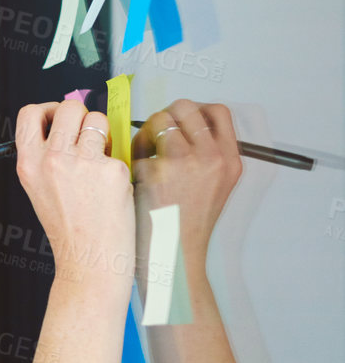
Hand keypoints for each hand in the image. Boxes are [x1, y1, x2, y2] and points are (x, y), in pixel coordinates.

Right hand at [14, 99, 132, 288]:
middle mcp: (52, 160)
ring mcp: (83, 164)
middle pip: (70, 107)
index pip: (29, 113)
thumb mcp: (41, 188)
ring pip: (98, 120)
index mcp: (29, 164)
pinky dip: (117, 163)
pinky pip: (118, 150)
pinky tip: (112, 186)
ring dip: (103, 133)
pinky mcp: (112, 170)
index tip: (58, 117)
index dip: (48, 109)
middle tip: (86, 136)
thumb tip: (71, 123)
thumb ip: (48, 155)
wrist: (89, 259)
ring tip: (100, 159)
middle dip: (82, 116)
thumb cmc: (69, 227)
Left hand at [131, 100, 241, 262]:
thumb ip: (208, 155)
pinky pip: (137, 151)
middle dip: (165, 115)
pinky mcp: (156, 172)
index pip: (219, 111)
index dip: (196, 110)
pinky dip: (132, 161)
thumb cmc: (189, 222)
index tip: (181, 121)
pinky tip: (135, 180)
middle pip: (185, 107)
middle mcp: (212, 157)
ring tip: (142, 155)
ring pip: (158, 121)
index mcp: (231, 159)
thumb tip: (182, 124)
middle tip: (155, 134)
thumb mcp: (216, 185)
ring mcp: (184, 163)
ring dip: (144, 134)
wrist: (175, 255)